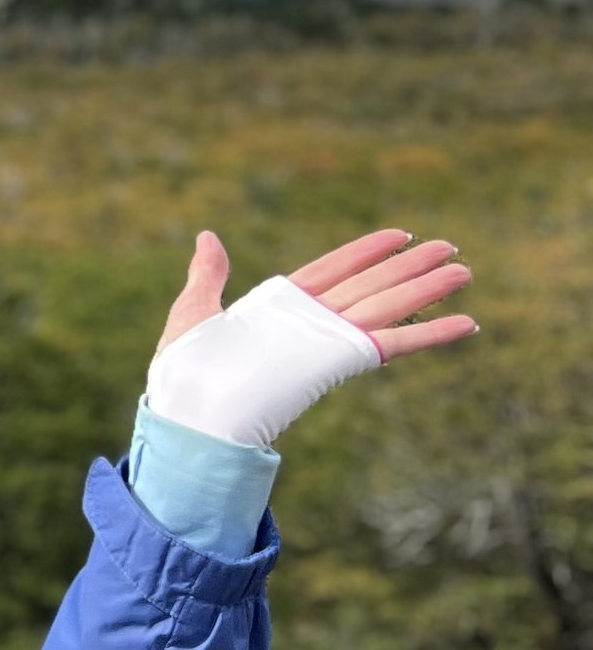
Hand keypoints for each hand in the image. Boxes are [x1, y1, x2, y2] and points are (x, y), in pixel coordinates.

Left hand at [148, 227, 474, 452]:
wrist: (192, 415)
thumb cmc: (185, 373)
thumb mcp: (194, 313)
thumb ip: (209, 276)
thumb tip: (207, 236)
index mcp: (280, 306)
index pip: (333, 269)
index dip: (366, 251)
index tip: (399, 234)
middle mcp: (311, 321)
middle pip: (371, 284)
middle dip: (411, 267)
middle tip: (452, 248)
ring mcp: (329, 341)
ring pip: (388, 306)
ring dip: (427, 290)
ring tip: (464, 271)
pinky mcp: (341, 362)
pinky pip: (392, 342)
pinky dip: (429, 333)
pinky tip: (464, 323)